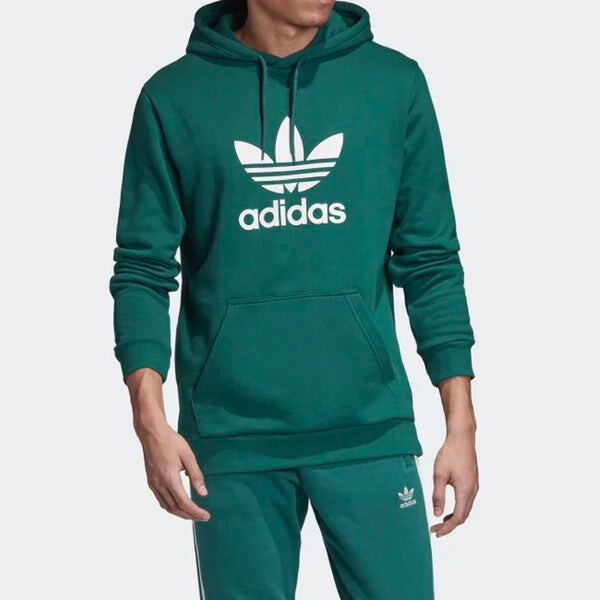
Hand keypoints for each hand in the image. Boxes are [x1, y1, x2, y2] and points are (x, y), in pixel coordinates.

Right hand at [138, 423, 210, 520]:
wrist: (152, 434)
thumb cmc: (171, 442)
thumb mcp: (188, 456)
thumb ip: (196, 476)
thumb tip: (203, 493)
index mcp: (170, 478)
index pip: (184, 503)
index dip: (196, 512)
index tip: (206, 516)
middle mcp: (159, 484)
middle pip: (175, 508)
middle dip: (190, 516)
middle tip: (202, 517)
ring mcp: (153, 484)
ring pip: (167, 507)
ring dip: (180, 513)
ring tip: (192, 514)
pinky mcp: (151, 481)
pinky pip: (161, 500)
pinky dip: (171, 507)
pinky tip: (178, 505)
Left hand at [430, 376, 477, 536]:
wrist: (462, 438)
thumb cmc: (450, 453)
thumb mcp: (439, 475)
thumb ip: (438, 495)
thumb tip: (437, 514)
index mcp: (465, 491)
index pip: (458, 518)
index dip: (447, 528)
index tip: (436, 532)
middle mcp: (473, 491)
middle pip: (463, 516)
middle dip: (450, 525)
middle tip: (435, 529)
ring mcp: (474, 486)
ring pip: (466, 509)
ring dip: (454, 517)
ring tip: (440, 521)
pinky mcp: (472, 481)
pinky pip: (467, 501)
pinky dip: (458, 508)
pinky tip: (448, 507)